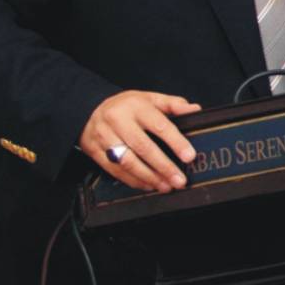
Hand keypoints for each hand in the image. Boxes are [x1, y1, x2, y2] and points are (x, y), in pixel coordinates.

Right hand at [80, 91, 200, 191]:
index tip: (189, 156)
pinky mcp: (94, 150)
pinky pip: (115, 170)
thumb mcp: (150, 98)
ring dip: (149, 177)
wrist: (90, 108)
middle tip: (179, 179)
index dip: (176, 142)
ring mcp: (103, 136)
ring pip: (127, 161)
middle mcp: (117, 120)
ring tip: (165, 185)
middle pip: (142, 147)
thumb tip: (193, 109)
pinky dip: (133, 180)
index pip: (159, 125)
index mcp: (135, 106)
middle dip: (163, 166)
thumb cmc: (126, 106)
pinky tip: (148, 184)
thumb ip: (173, 104)